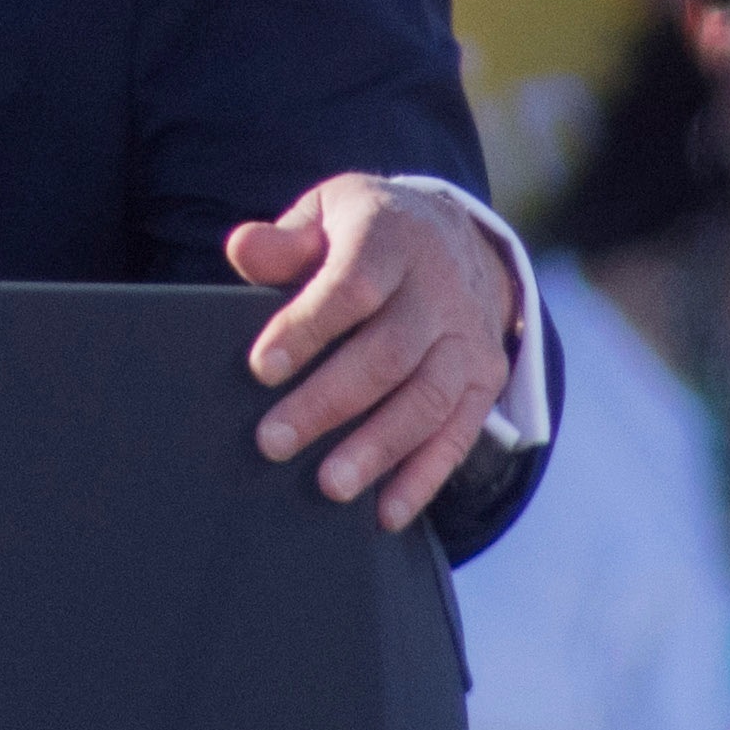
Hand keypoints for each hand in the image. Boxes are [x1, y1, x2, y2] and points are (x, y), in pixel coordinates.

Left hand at [227, 174, 523, 529]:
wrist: (458, 238)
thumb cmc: (369, 234)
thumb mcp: (328, 215)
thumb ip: (285, 241)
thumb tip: (242, 249)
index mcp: (393, 238)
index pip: (353, 285)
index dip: (307, 327)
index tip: (260, 368)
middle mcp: (439, 289)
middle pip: (389, 352)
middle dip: (329, 401)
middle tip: (273, 442)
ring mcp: (468, 337)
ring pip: (428, 398)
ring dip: (379, 448)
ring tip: (329, 485)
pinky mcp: (486, 378)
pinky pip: (459, 433)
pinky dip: (424, 478)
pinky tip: (386, 513)